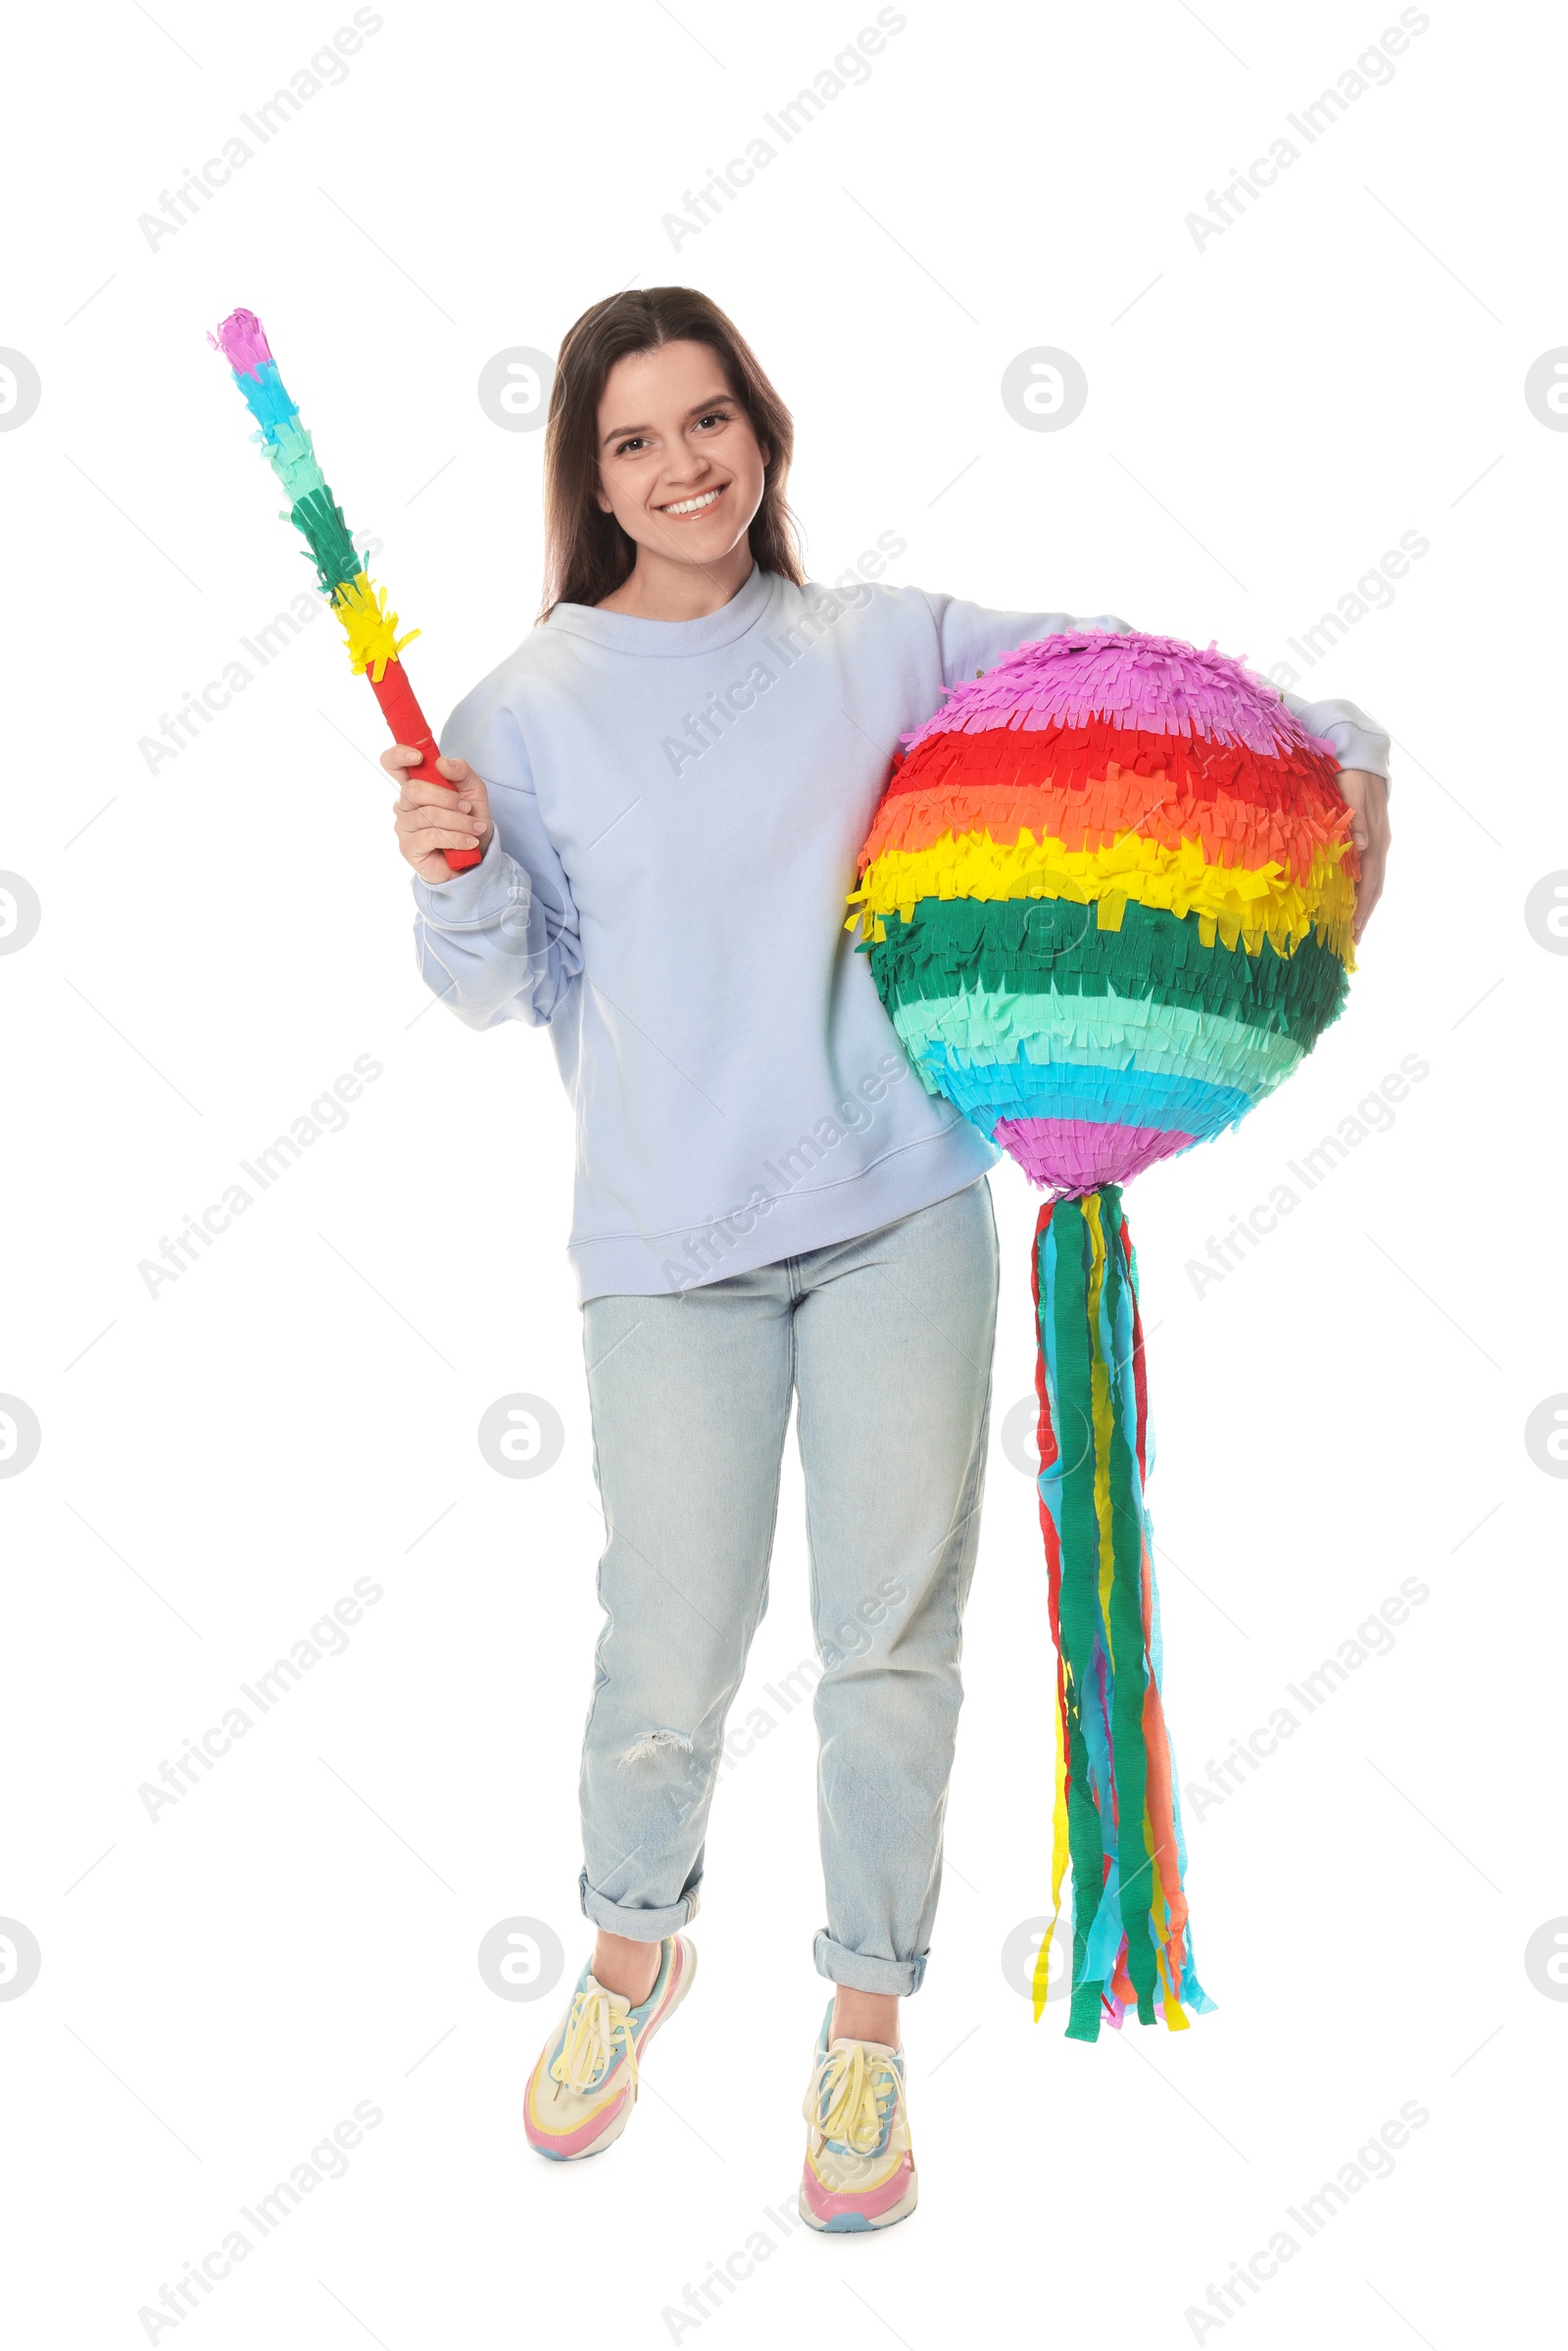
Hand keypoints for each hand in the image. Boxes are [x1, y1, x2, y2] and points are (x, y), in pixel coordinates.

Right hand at [383, 746, 492, 881]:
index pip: (392, 764)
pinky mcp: (408, 847)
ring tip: (476, 829)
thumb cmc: (469, 821)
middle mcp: (404, 804)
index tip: (419, 757)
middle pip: (414, 790)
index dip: (399, 755)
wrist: (474, 859)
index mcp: (415, 785)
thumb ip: (461, 772)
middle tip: (467, 807)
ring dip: (459, 822)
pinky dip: (455, 838)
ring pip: (427, 815)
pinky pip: (430, 836)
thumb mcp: (474, 791)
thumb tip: (442, 763)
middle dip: (446, 798)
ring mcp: (403, 826)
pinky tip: (469, 842)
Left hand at [1336, 768, 1389, 944]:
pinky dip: (1360, 892)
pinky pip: (1366, 873)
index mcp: (1376, 841)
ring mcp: (1376, 844)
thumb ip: (1356, 821)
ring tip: (1351, 930)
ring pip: (1371, 883)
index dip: (1362, 908)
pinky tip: (1350, 902)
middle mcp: (1379, 846)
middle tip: (1351, 943)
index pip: (1370, 883)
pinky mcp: (1369, 841)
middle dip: (1363, 917)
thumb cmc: (1354, 777)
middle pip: (1373, 890)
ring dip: (1362, 908)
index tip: (1353, 931)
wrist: (1363, 760)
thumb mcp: (1353, 795)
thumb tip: (1363, 847)